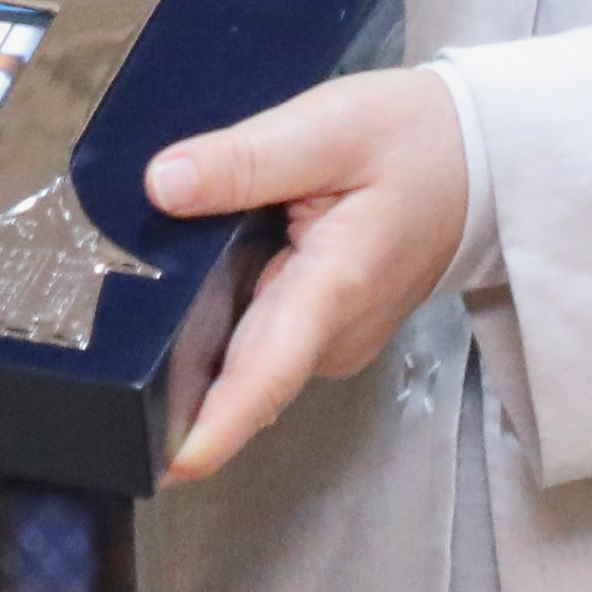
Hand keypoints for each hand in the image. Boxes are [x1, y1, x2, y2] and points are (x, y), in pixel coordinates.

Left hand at [142, 71, 469, 486]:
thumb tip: (162, 185)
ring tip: (129, 318)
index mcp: (333, 288)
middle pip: (244, 373)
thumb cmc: (414, 140)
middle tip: (106, 376)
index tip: (169, 464)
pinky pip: (264, 336)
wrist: (485, 158)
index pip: (267, 373)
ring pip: (250, 355)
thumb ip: (245, 159)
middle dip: (178, 384)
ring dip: (197, 346)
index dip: (216, 424)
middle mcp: (334, 333)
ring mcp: (334, 338)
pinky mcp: (329, 328)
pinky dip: (227, 321)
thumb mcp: (329, 126)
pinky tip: (188, 292)